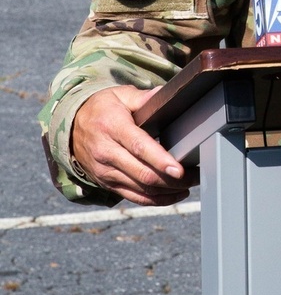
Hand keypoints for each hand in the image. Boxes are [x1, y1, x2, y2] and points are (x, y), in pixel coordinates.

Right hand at [71, 86, 190, 204]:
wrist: (70, 126)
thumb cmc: (101, 108)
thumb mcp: (119, 95)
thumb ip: (143, 97)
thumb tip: (163, 95)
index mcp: (112, 127)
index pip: (138, 147)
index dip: (160, 160)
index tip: (179, 169)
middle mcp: (106, 153)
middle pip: (142, 174)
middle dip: (173, 179)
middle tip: (196, 175)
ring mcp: (105, 172)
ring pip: (141, 189)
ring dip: (168, 191)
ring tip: (190, 184)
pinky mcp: (107, 184)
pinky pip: (134, 197)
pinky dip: (157, 200)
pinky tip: (175, 194)